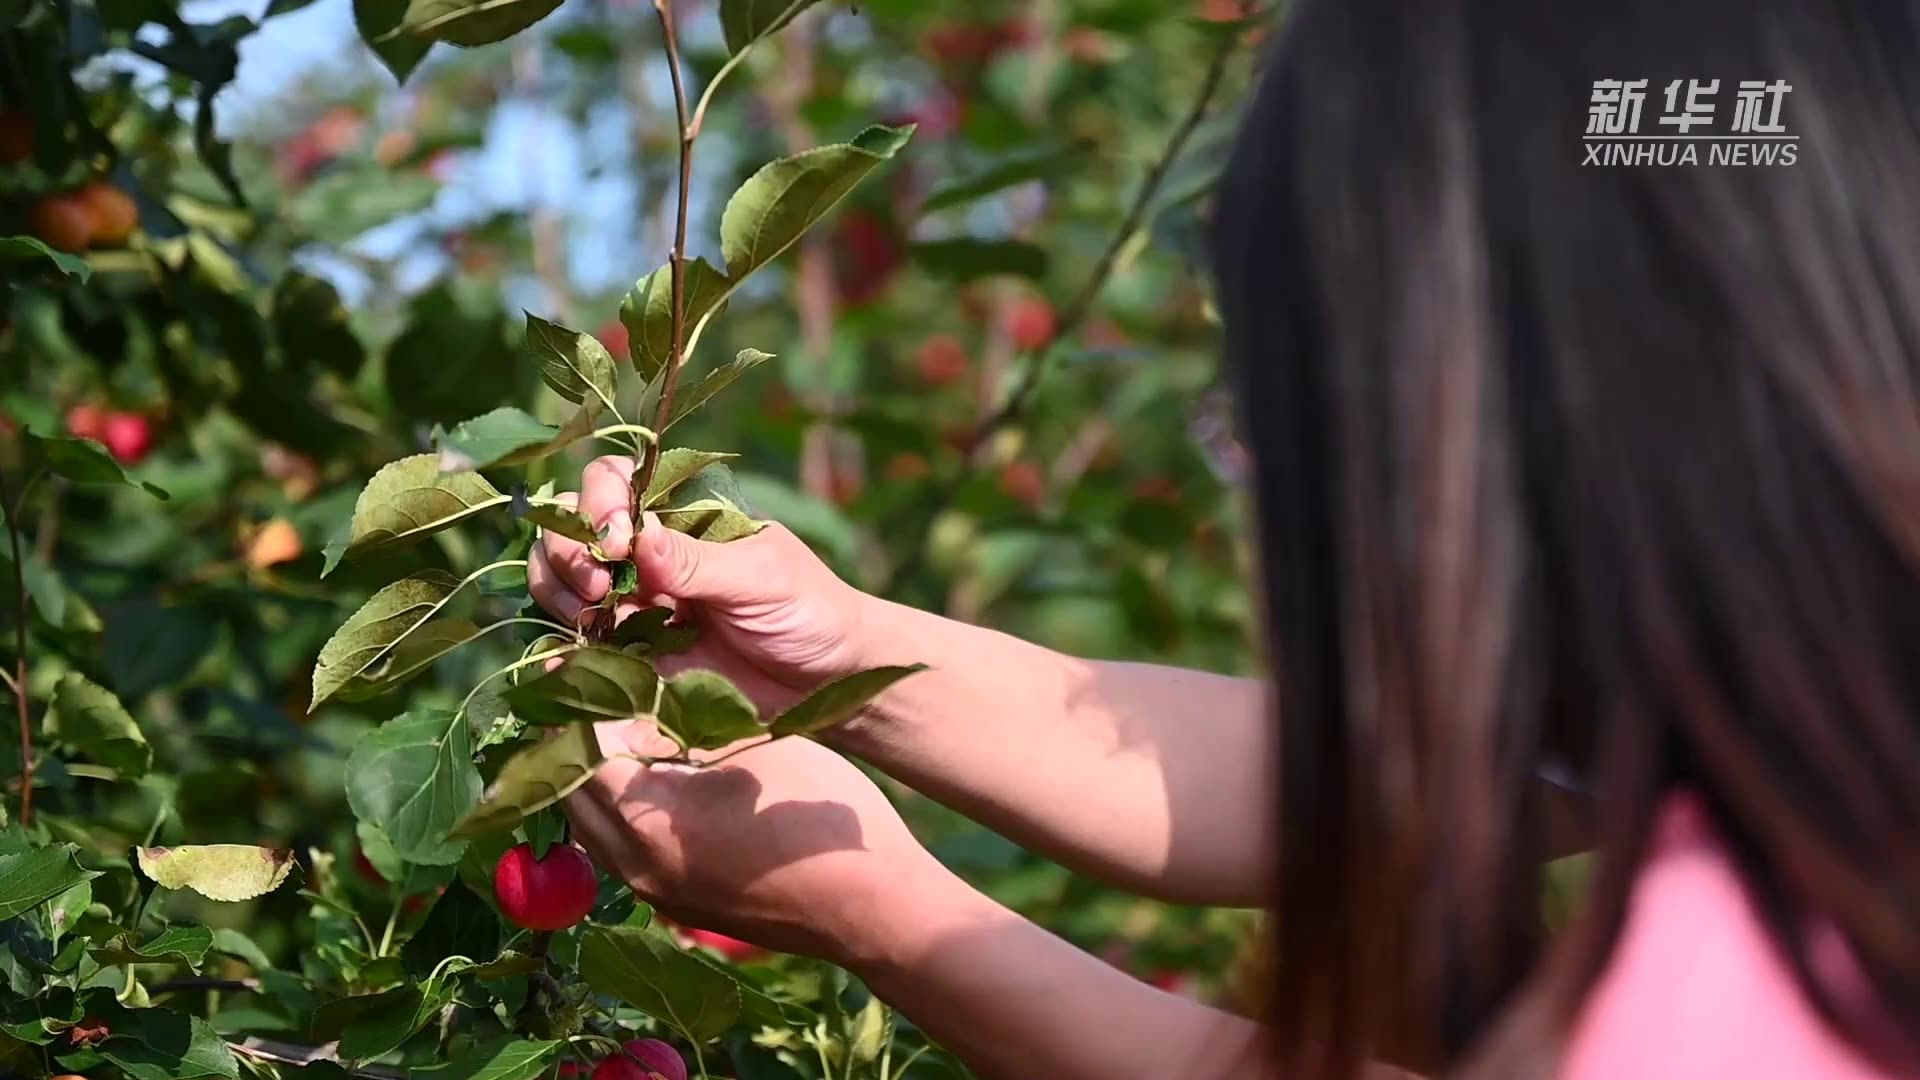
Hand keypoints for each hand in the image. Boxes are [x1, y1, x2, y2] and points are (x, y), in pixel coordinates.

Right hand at [528, 455, 877, 712]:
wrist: (829, 683)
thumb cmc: (809, 610)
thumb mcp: (760, 577)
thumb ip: (697, 562)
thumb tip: (637, 534)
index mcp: (679, 516)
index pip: (611, 483)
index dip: (598, 504)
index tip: (616, 541)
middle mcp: (645, 553)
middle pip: (569, 528)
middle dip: (567, 551)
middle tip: (599, 589)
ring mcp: (632, 604)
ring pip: (559, 580)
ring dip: (557, 592)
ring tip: (590, 620)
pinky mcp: (629, 656)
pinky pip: (578, 643)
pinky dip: (563, 645)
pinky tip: (575, 655)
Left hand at [565, 720, 943, 966]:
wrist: (872, 905)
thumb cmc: (819, 812)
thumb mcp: (752, 744)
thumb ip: (685, 718)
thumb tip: (636, 687)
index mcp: (649, 816)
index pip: (577, 748)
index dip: (577, 701)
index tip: (577, 664)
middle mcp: (634, 863)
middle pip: (570, 792)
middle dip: (573, 740)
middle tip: (591, 692)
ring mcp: (652, 891)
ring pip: (590, 826)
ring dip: (591, 779)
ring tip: (613, 730)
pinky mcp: (673, 904)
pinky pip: (618, 850)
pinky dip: (618, 810)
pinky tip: (650, 778)